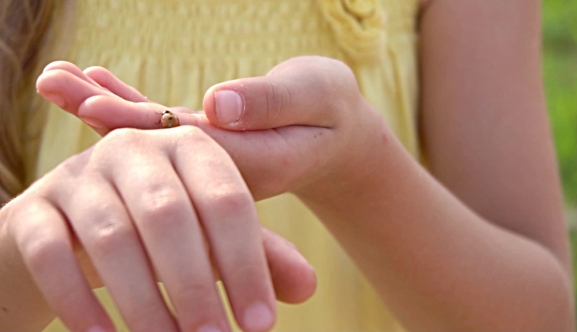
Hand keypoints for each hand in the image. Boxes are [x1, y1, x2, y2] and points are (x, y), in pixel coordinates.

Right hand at [2, 125, 313, 331]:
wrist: (79, 223)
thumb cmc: (164, 231)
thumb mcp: (214, 238)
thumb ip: (260, 257)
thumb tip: (307, 288)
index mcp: (189, 148)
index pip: (227, 201)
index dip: (248, 264)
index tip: (260, 324)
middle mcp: (134, 150)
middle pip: (169, 215)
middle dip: (194, 286)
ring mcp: (79, 175)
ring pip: (112, 238)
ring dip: (144, 302)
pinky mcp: (36, 209)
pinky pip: (52, 255)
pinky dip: (80, 303)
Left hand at [36, 57, 385, 202]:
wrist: (337, 140)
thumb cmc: (332, 113)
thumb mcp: (317, 98)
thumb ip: (272, 102)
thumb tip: (218, 105)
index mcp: (253, 161)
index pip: (188, 147)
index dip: (140, 126)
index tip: (93, 107)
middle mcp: (222, 170)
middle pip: (155, 144)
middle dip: (103, 113)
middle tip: (51, 82)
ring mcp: (209, 161)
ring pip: (152, 134)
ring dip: (104, 107)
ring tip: (57, 79)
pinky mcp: (205, 144)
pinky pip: (162, 124)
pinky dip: (129, 103)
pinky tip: (98, 83)